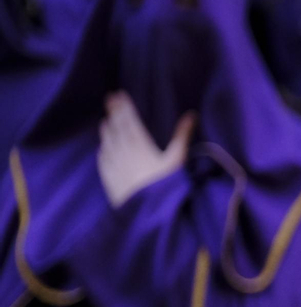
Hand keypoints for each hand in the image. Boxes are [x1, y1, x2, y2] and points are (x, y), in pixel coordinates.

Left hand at [97, 91, 192, 207]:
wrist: (147, 211)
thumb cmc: (165, 184)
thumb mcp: (178, 159)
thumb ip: (182, 136)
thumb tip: (191, 115)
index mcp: (140, 144)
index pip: (130, 121)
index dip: (124, 107)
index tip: (118, 95)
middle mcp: (123, 151)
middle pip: (116, 128)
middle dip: (113, 113)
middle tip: (108, 100)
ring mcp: (114, 165)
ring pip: (107, 143)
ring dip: (106, 131)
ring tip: (104, 121)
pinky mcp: (110, 179)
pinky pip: (103, 161)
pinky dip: (103, 151)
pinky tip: (102, 149)